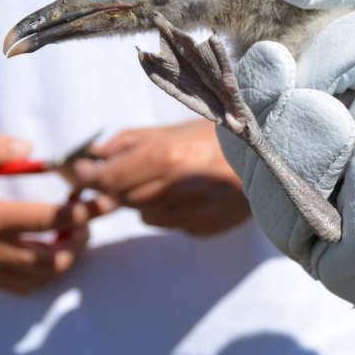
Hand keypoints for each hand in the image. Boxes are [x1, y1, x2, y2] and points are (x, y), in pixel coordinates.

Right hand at [0, 134, 108, 293]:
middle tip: (86, 219)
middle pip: (53, 259)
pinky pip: (15, 287)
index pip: (53, 220)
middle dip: (79, 240)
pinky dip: (39, 274)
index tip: (108, 200)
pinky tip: (40, 250)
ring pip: (38, 279)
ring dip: (62, 259)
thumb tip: (28, 149)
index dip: (87, 211)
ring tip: (68, 235)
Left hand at [72, 120, 249, 235]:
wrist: (277, 155)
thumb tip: (95, 155)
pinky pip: (174, 224)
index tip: (78, 170)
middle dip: (120, 185)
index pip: (107, 179)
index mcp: (166, 158)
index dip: (87, 176)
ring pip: (147, 216)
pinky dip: (174, 211)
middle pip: (123, 199)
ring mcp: (193, 213)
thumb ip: (132, 141)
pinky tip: (194, 193)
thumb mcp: (177, 127)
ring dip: (148, 200)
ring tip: (172, 179)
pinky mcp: (207, 228)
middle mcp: (176, 189)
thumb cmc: (226, 135)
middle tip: (130, 169)